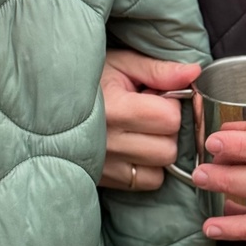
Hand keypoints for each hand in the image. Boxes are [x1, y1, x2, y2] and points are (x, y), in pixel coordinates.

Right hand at [99, 49, 202, 190]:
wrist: (51, 101)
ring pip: (160, 171)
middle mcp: (109, 143)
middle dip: (168, 129)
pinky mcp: (104, 180)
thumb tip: (194, 73)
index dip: (172, 104)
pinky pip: (145, 183)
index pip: (169, 118)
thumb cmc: (90, 77)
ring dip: (159, 150)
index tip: (158, 94)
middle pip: (168, 149)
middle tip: (151, 112)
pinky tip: (135, 147)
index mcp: (114, 108)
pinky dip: (148, 168)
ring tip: (142, 129)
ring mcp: (105, 166)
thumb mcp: (122, 63)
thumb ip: (159, 70)